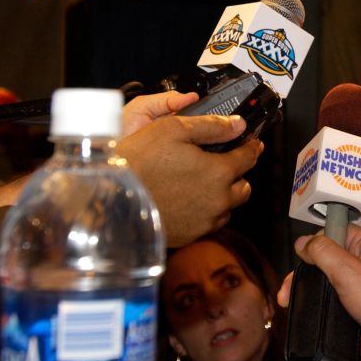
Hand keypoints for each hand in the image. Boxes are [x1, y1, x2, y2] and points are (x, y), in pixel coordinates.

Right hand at [117, 95, 262, 247]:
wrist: (110, 199)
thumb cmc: (139, 160)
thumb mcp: (174, 129)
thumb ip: (212, 126)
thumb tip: (239, 125)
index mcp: (219, 172)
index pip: (249, 157)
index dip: (251, 146)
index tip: (251, 142)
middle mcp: (218, 200)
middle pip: (243, 186)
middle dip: (238, 173)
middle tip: (224, 162)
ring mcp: (204, 222)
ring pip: (228, 207)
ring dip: (223, 194)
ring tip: (203, 182)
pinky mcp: (190, 236)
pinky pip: (208, 223)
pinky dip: (205, 211)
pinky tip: (188, 199)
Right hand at [277, 227, 360, 360]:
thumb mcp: (348, 270)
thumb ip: (324, 252)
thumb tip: (302, 242)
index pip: (336, 232)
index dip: (315, 242)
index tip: (299, 258)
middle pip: (328, 261)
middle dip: (305, 274)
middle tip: (287, 292)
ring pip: (329, 285)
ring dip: (310, 294)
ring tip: (290, 305)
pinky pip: (336, 305)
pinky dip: (322, 310)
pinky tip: (307, 317)